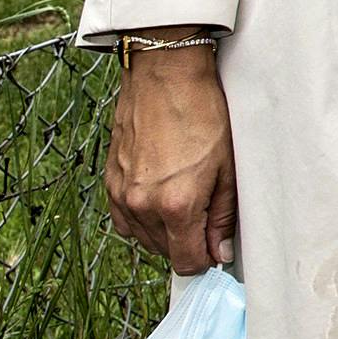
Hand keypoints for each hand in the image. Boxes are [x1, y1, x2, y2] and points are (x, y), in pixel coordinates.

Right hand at [104, 41, 238, 273]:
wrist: (165, 76)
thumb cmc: (203, 114)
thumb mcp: (227, 167)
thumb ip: (222, 216)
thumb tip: (219, 253)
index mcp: (176, 205)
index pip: (187, 262)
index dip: (206, 259)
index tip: (216, 244)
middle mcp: (143, 206)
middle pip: (165, 253)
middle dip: (187, 242)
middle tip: (205, 212)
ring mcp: (122, 195)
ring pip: (144, 239)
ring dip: (165, 231)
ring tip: (184, 197)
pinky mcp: (110, 182)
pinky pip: (124, 220)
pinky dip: (142, 218)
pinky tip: (159, 196)